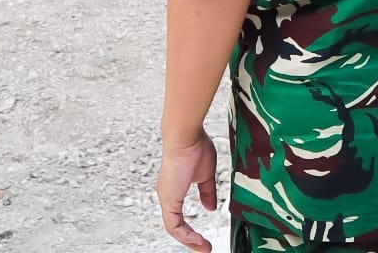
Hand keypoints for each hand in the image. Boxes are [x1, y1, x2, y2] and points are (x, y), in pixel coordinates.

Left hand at [157, 131, 219, 251]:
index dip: (191, 230)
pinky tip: (197, 240)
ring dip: (189, 241)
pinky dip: (185, 235)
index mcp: (175, 189)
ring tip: (204, 248)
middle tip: (204, 248)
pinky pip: (173, 225)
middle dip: (190, 240)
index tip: (204, 239)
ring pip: (174, 228)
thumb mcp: (206, 175)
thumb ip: (207, 192)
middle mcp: (168, 195)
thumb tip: (210, 207)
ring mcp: (166, 198)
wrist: (186, 136)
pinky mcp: (168, 199)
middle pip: (176, 226)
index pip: (180, 217)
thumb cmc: (195, 147)